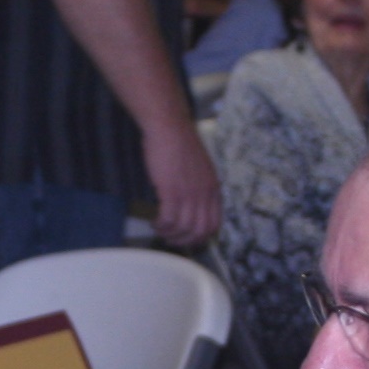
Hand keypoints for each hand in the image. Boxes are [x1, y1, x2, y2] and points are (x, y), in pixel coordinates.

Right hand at [144, 115, 221, 246]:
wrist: (169, 127)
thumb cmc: (179, 143)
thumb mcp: (199, 168)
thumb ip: (199, 187)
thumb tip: (190, 204)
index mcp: (214, 189)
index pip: (214, 224)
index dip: (200, 237)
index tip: (187, 238)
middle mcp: (205, 194)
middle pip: (200, 231)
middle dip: (185, 241)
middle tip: (171, 239)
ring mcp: (189, 193)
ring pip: (184, 228)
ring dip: (170, 234)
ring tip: (159, 229)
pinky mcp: (172, 191)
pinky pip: (169, 219)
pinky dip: (161, 225)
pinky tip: (154, 221)